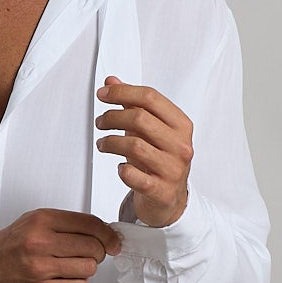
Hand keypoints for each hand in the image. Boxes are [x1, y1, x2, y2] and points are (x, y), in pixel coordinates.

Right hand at [0, 208, 121, 282]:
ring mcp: (41, 267)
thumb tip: (101, 231)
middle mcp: (41, 242)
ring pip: (88, 268)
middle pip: (94, 247)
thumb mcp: (35, 221)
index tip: (113, 241)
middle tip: (91, 254)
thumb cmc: (11, 244)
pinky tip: (67, 279)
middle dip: (98, 252)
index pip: (90, 224)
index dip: (108, 234)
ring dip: (86, 269)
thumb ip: (66, 224)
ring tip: (74, 267)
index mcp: (42, 221)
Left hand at [95, 75, 193, 226]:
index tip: (103, 94)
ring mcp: (173, 169)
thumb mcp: (150, 130)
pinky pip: (134, 176)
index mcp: (181, 125)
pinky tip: (120, 168)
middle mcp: (181, 145)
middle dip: (113, 117)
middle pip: (140, 119)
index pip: (150, 98)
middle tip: (100, 122)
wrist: (170, 200)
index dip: (122, 92)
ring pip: (134, 146)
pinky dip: (122, 170)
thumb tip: (111, 82)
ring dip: (111, 142)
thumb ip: (132, 105)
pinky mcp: (162, 191)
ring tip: (102, 144)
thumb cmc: (159, 161)